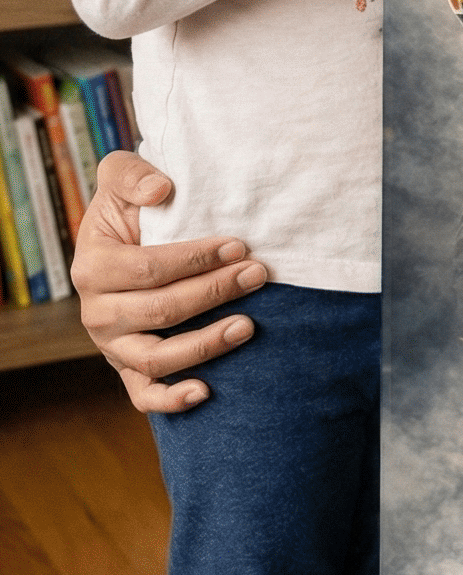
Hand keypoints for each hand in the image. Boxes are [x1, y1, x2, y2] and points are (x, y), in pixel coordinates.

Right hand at [69, 151, 268, 413]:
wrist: (123, 238)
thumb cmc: (130, 206)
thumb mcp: (121, 175)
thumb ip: (132, 174)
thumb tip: (161, 189)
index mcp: (92, 266)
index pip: (148, 269)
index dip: (196, 259)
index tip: (239, 245)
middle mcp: (96, 312)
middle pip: (160, 311)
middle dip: (214, 292)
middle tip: (258, 274)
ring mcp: (111, 345)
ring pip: (155, 358)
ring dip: (205, 344)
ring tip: (248, 325)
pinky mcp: (126, 368)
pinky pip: (143, 395)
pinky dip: (171, 400)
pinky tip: (206, 392)